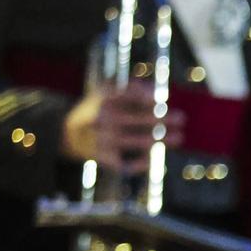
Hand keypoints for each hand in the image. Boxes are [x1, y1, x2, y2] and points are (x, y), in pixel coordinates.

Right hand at [59, 82, 178, 173]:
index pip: (127, 96)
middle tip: (181, 118)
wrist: (68, 134)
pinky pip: (126, 162)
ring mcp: (102, 139)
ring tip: (179, 138)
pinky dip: (141, 162)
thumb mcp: (106, 92)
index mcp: (103, 100)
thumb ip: (130, 88)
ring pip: (137, 141)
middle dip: (162, 119)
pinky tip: (154, 157)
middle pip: (137, 119)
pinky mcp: (102, 157)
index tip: (160, 101)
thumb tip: (154, 89)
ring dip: (161, 140)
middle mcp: (102, 120)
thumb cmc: (97, 109)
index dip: (145, 98)